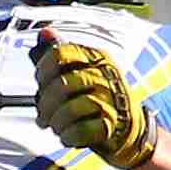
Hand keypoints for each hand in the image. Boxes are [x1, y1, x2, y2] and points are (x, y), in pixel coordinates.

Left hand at [38, 36, 154, 169]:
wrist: (130, 129)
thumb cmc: (100, 100)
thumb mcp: (80, 73)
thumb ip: (59, 57)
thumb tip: (44, 34)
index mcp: (96, 57)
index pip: (60, 54)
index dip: (43, 70)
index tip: (40, 83)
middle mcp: (105, 74)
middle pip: (62, 84)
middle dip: (46, 104)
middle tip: (43, 116)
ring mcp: (111, 99)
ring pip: (71, 108)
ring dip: (56, 122)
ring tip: (56, 126)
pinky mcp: (113, 123)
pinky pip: (82, 129)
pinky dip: (69, 135)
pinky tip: (67, 135)